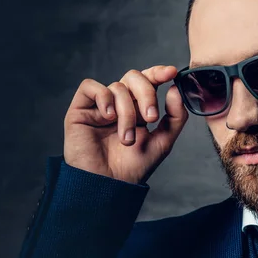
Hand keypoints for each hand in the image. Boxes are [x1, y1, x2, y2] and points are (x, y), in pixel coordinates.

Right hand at [63, 65, 187, 184]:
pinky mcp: (81, 109)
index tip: (171, 73)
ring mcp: (100, 105)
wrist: (109, 184)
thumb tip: (176, 88)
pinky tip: (108, 117)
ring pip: (117, 87)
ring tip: (127, 137)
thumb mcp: (164, 141)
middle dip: (146, 94)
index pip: (148, 80)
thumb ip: (175, 116)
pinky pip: (90, 86)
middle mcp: (120, 103)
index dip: (158, 72)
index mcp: (139, 107)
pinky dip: (103, 98)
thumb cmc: (134, 167)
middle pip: (134, 77)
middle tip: (151, 117)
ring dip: (127, 112)